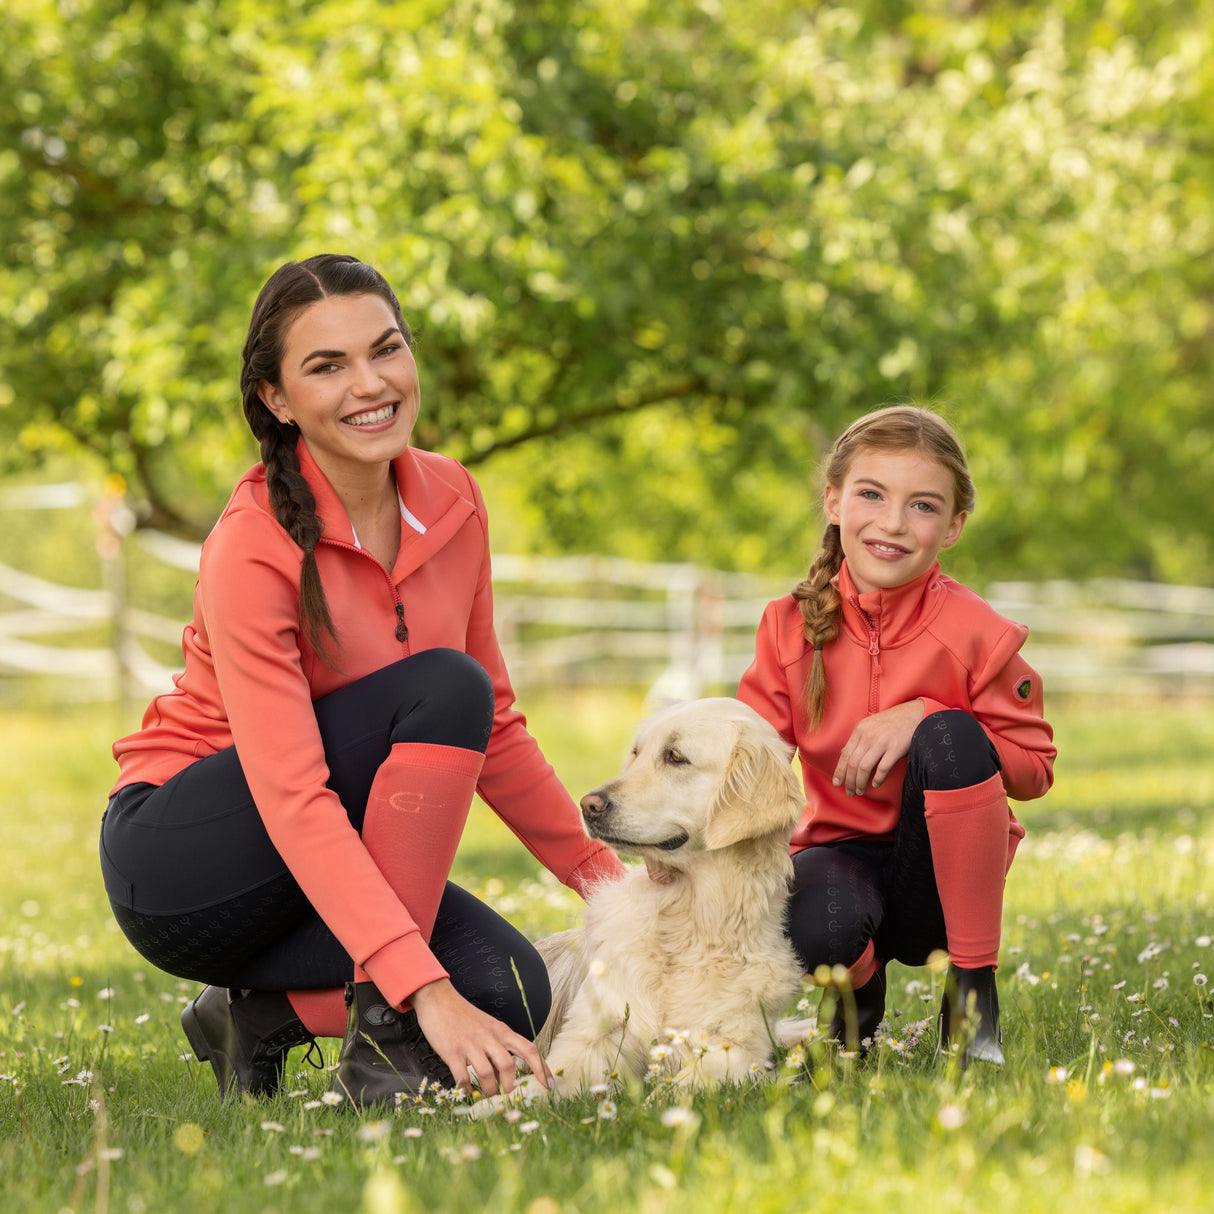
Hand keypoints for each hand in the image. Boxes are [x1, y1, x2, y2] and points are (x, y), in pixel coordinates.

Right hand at [410, 978, 549, 1097]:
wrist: (438, 999)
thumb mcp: (488, 1026)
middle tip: (505, 1094)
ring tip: (486, 1094)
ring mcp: (471, 1044)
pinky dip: (466, 1089)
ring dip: (489, 1090)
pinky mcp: (453, 1052)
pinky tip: (466, 1091)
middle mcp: (489, 1037)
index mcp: (501, 1030)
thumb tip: (508, 1073)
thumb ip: (499, 1045)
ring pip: (488, 1074)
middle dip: (509, 1085)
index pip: (529, 1049)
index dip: (541, 1068)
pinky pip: (463, 1077)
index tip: (548, 1085)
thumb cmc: (464, 1015)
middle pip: (508, 1065)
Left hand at [832, 700, 923, 796]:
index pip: (845, 754)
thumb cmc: (893, 721)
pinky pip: (883, 768)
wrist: (915, 713)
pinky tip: (876, 784)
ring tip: (860, 791)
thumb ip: (859, 739)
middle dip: (849, 781)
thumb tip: (846, 755)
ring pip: (864, 767)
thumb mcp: (871, 725)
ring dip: (860, 782)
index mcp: (860, 730)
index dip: (839, 771)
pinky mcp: (896, 748)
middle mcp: (868, 735)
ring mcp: (882, 741)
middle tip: (850, 792)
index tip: (837, 783)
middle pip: (853, 763)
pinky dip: (877, 779)